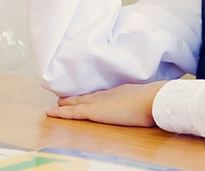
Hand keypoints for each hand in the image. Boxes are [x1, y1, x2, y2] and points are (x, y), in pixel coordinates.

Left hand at [45, 81, 166, 126]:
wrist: (151, 100)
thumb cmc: (154, 101)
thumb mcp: (147, 99)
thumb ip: (143, 102)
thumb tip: (149, 104)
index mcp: (120, 91)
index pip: (102, 94)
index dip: (92, 95)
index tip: (87, 96)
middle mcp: (107, 94)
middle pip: (87, 96)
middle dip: (75, 97)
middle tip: (64, 98)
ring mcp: (99, 101)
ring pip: (77, 103)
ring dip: (66, 104)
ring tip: (55, 105)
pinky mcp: (92, 111)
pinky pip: (71, 112)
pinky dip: (60, 112)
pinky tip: (50, 112)